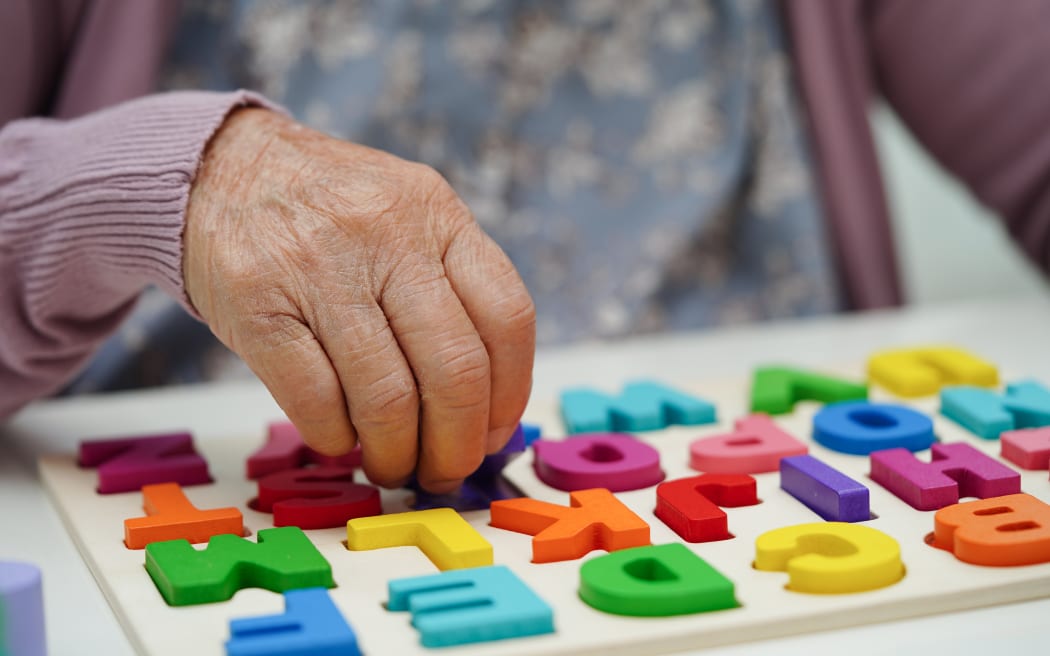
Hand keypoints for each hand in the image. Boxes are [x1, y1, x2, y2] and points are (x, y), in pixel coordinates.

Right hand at [183, 108, 535, 492]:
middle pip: (454, 370)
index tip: (493, 433)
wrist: (218, 167)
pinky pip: (316, 400)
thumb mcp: (406, 216)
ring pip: (387, 397)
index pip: (507, 318)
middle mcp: (388, 235)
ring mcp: (319, 267)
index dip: (510, 394)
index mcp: (437, 214)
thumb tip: (484, 406)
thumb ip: (449, 287)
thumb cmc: (327, 212)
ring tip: (389, 464)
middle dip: (456, 444)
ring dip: (395, 453)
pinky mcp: (257, 302)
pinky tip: (339, 437)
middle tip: (443, 470)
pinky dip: (336, 437)